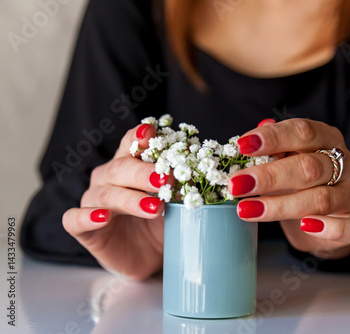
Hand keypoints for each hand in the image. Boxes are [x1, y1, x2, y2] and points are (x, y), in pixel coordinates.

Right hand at [63, 124, 167, 279]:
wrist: (150, 257)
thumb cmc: (162, 223)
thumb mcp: (175, 202)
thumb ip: (180, 185)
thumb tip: (198, 167)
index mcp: (128, 165)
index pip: (130, 144)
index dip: (138, 137)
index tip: (152, 133)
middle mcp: (107, 179)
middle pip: (120, 168)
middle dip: (143, 173)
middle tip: (165, 179)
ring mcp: (93, 202)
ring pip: (106, 194)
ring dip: (131, 199)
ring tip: (155, 207)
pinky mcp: (82, 229)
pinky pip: (75, 219)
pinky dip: (87, 216)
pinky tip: (104, 217)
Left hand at [229, 118, 349, 258]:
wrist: (331, 220)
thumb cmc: (305, 184)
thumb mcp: (287, 162)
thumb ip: (272, 151)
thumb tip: (246, 141)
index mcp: (328, 139)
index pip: (302, 132)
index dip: (272, 138)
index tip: (242, 146)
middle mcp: (348, 163)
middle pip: (309, 166)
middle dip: (269, 176)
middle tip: (237, 184)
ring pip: (321, 199)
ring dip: (281, 205)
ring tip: (248, 210)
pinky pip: (347, 227)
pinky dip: (326, 228)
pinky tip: (304, 226)